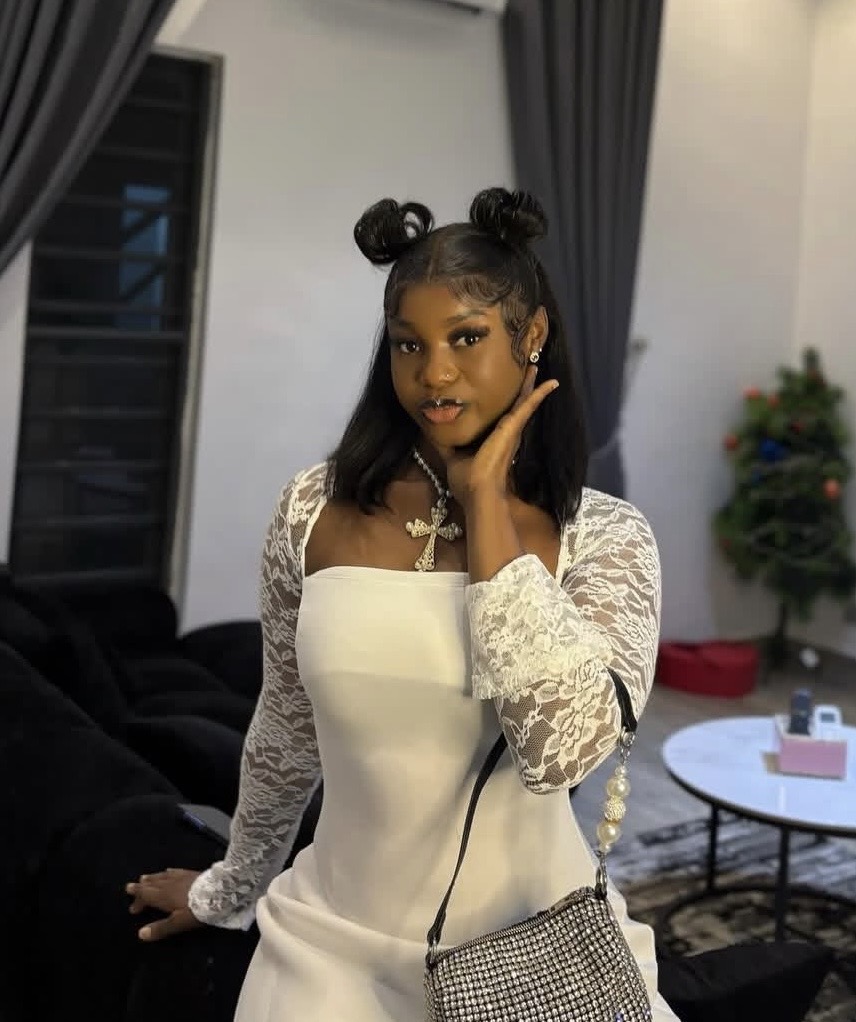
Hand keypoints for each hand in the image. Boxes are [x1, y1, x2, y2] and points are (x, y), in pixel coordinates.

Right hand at [126, 868, 204, 941]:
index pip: (146, 896)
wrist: (220, 891)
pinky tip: (168, 871)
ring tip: (145, 877)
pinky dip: (167, 873)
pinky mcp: (191, 873)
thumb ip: (161, 928)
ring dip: (152, 878)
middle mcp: (169, 884)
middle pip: (152, 884)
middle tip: (130, 886)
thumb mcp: (179, 923)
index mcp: (163, 896)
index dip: (138, 901)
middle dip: (141, 887)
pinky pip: (174, 871)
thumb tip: (140, 934)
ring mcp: (181, 876)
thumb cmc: (198, 909)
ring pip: (162, 876)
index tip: (132, 908)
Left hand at [440, 366, 558, 508]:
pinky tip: (552, 382)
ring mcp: (511, 429)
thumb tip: (433, 430)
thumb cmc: (467, 480)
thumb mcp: (452, 456)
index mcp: (493, 440)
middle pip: (514, 405)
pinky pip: (528, 405)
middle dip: (519, 389)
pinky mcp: (513, 426)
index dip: (503, 403)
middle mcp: (506, 433)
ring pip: (522, 401)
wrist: (477, 492)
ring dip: (530, 385)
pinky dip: (539, 393)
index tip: (503, 389)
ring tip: (536, 368)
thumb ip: (446, 442)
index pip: (499, 417)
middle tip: (526, 371)